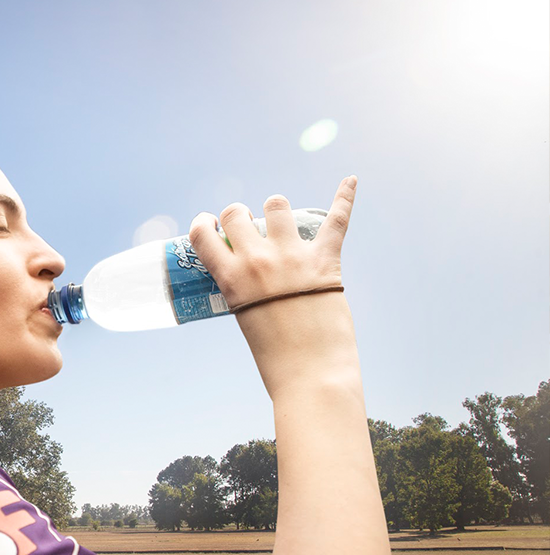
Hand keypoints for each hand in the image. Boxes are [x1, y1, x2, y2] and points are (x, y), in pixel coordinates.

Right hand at [188, 177, 360, 398]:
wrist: (311, 374)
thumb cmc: (274, 356)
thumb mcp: (243, 316)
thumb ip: (242, 286)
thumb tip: (247, 266)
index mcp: (230, 280)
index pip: (203, 235)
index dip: (204, 223)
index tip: (209, 223)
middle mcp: (257, 261)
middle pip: (237, 213)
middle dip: (239, 215)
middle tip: (247, 226)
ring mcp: (292, 257)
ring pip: (276, 205)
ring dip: (276, 209)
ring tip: (281, 220)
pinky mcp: (326, 261)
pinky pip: (337, 219)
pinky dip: (345, 197)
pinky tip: (350, 180)